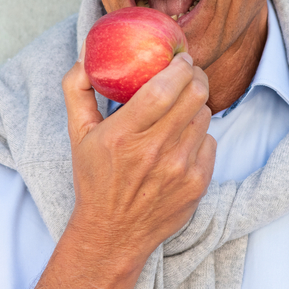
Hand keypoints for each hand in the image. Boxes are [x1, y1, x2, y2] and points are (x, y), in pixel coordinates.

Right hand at [61, 52, 216, 262]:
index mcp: (122, 135)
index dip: (179, 67)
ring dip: (196, 106)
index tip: (180, 58)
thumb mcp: (77, 135)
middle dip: (196, 76)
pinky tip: (182, 141)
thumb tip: (86, 54)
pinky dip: (199, 135)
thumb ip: (77, 89)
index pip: (162, 88)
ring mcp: (179, 169)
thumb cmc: (95, 179)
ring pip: (205, 116)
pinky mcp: (197, 184)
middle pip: (194, 95)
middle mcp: (153, 151)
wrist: (113, 234)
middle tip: (189, 73)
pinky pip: (210, 142)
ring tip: (181, 109)